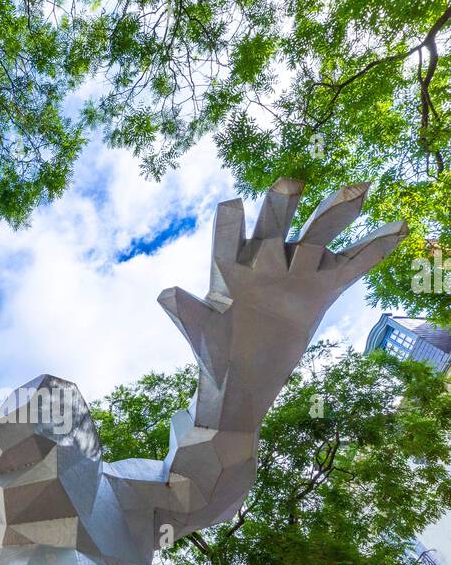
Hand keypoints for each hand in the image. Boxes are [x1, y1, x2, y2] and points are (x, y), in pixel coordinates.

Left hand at [158, 179, 405, 387]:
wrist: (242, 380)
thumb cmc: (214, 357)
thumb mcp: (201, 336)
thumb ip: (187, 313)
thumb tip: (167, 293)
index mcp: (230, 267)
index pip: (228, 236)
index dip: (230, 223)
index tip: (231, 206)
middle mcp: (264, 262)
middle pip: (276, 225)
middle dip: (283, 205)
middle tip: (290, 183)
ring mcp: (294, 274)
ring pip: (317, 237)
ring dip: (336, 213)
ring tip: (358, 189)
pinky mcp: (321, 291)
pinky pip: (351, 265)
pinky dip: (374, 249)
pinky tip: (399, 227)